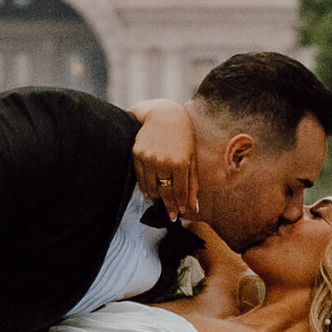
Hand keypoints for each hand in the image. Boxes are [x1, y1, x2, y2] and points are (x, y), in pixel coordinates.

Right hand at [131, 100, 197, 218]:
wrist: (163, 115)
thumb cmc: (182, 137)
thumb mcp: (191, 158)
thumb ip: (192, 183)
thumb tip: (194, 207)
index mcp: (180, 162)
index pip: (179, 191)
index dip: (180, 204)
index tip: (180, 213)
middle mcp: (163, 161)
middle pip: (164, 192)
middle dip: (168, 206)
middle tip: (171, 216)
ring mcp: (148, 158)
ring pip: (150, 188)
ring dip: (156, 197)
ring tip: (161, 201)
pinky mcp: (137, 154)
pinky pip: (140, 178)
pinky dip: (145, 187)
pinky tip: (150, 191)